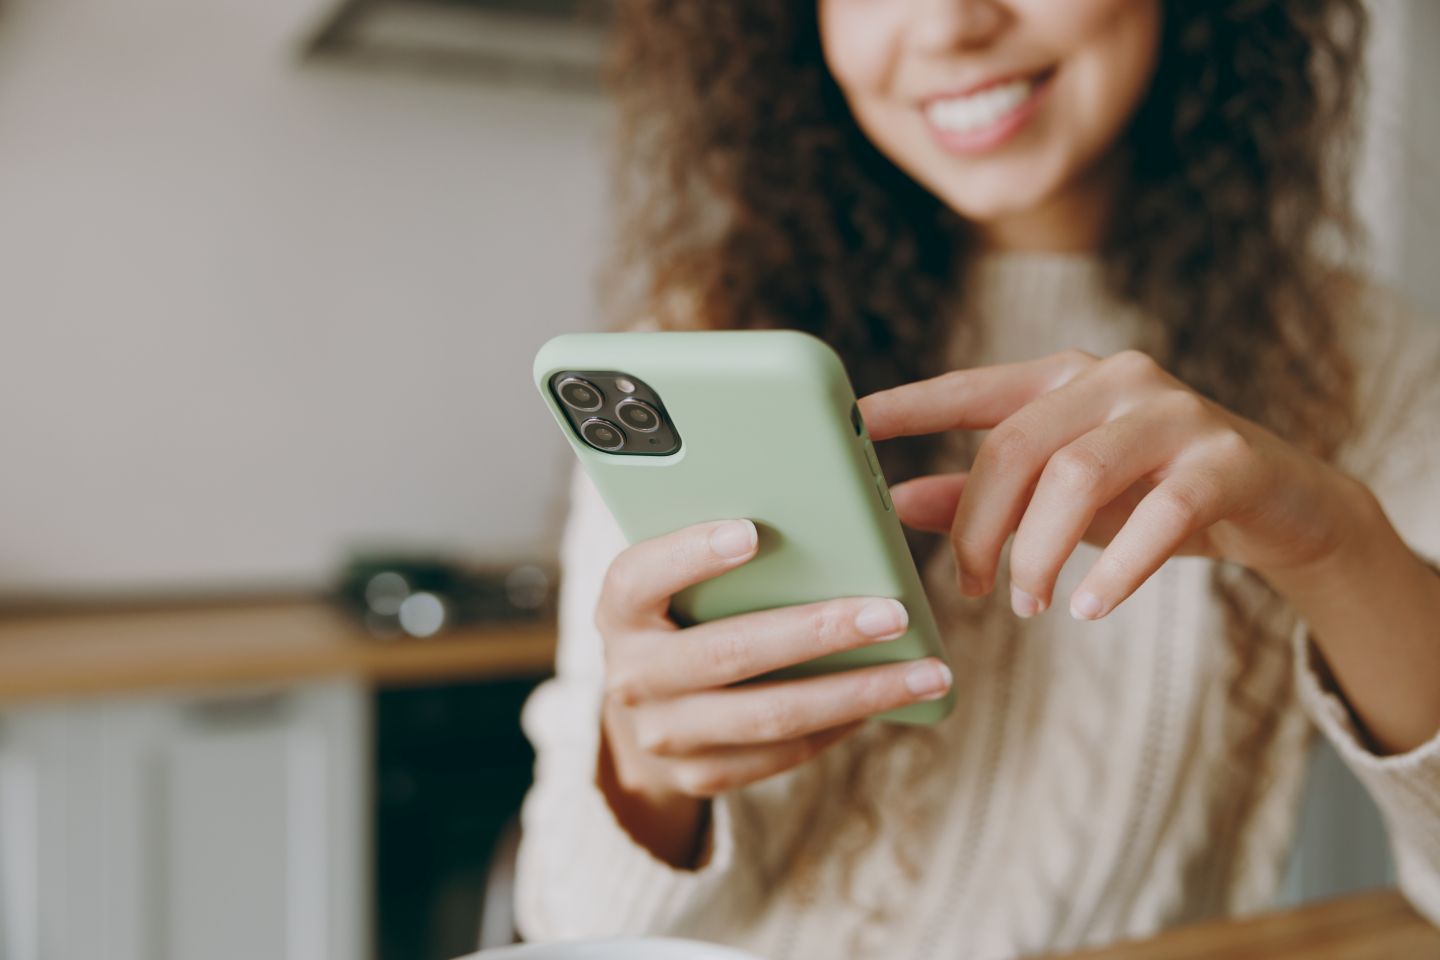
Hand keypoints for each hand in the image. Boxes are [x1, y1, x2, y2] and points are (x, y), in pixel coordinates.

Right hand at [594, 517, 952, 864]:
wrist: (647, 708)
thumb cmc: (683, 613)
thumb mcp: (677, 580)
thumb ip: (724, 551)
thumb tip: (824, 524)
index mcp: (619, 608)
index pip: (640, 577)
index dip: (691, 554)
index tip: (752, 531)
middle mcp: (632, 675)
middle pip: (728, 653)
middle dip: (817, 631)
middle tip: (891, 614)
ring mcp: (663, 734)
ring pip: (770, 715)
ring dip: (857, 692)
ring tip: (926, 672)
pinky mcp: (698, 776)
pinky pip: (782, 753)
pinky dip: (840, 724)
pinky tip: (887, 699)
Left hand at [858, 349, 1368, 620]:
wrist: (1282, 504)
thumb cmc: (1150, 494)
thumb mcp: (1059, 497)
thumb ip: (984, 495)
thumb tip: (900, 503)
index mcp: (1063, 380)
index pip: (971, 389)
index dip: (910, 406)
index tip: (851, 426)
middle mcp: (1115, 380)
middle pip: (1017, 445)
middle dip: (978, 525)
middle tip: (966, 588)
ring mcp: (1175, 412)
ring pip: (1078, 475)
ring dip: (1039, 552)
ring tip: (1029, 606)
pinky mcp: (1228, 458)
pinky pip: (1161, 513)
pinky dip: (1118, 567)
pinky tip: (1088, 607)